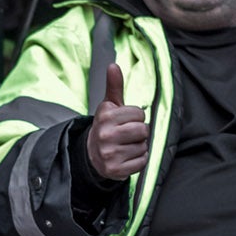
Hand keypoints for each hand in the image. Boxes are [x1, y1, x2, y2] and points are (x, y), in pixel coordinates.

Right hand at [87, 63, 149, 180]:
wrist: (92, 154)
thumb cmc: (106, 127)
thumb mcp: (109, 105)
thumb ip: (114, 86)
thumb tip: (113, 66)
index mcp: (105, 116)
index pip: (139, 113)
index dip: (136, 117)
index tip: (126, 121)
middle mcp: (106, 135)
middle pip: (143, 130)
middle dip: (139, 132)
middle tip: (128, 134)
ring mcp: (110, 154)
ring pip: (143, 146)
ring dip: (139, 146)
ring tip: (126, 145)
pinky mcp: (115, 169)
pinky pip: (142, 162)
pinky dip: (139, 160)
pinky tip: (128, 156)